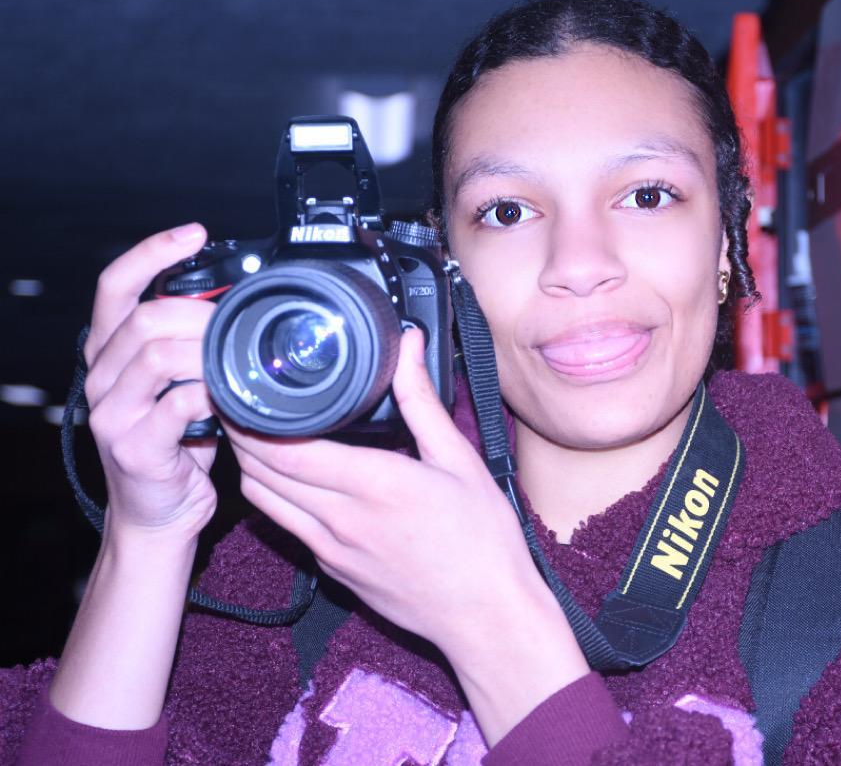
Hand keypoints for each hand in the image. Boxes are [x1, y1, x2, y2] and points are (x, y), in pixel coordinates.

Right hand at [49, 223, 219, 729]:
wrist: (159, 513)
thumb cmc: (177, 443)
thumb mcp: (180, 383)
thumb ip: (194, 344)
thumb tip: (239, 306)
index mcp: (110, 352)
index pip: (115, 285)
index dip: (152, 253)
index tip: (195, 234)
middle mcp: (101, 377)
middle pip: (144, 318)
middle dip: (200, 312)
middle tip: (238, 322)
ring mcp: (112, 413)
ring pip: (158, 356)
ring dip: (208, 352)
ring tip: (238, 360)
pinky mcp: (134, 447)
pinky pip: (178, 405)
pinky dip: (214, 396)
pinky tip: (233, 401)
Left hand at [228, 328, 591, 742]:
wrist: (486, 617)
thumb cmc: (483, 541)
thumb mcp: (460, 461)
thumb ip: (422, 401)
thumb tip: (406, 346)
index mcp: (374, 484)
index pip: (286, 449)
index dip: (251, 420)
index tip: (241, 390)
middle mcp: (342, 520)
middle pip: (261, 474)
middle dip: (238, 435)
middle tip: (233, 402)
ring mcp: (332, 551)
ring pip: (264, 503)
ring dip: (248, 467)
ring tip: (249, 433)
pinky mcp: (333, 571)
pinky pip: (289, 527)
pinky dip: (274, 497)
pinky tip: (287, 478)